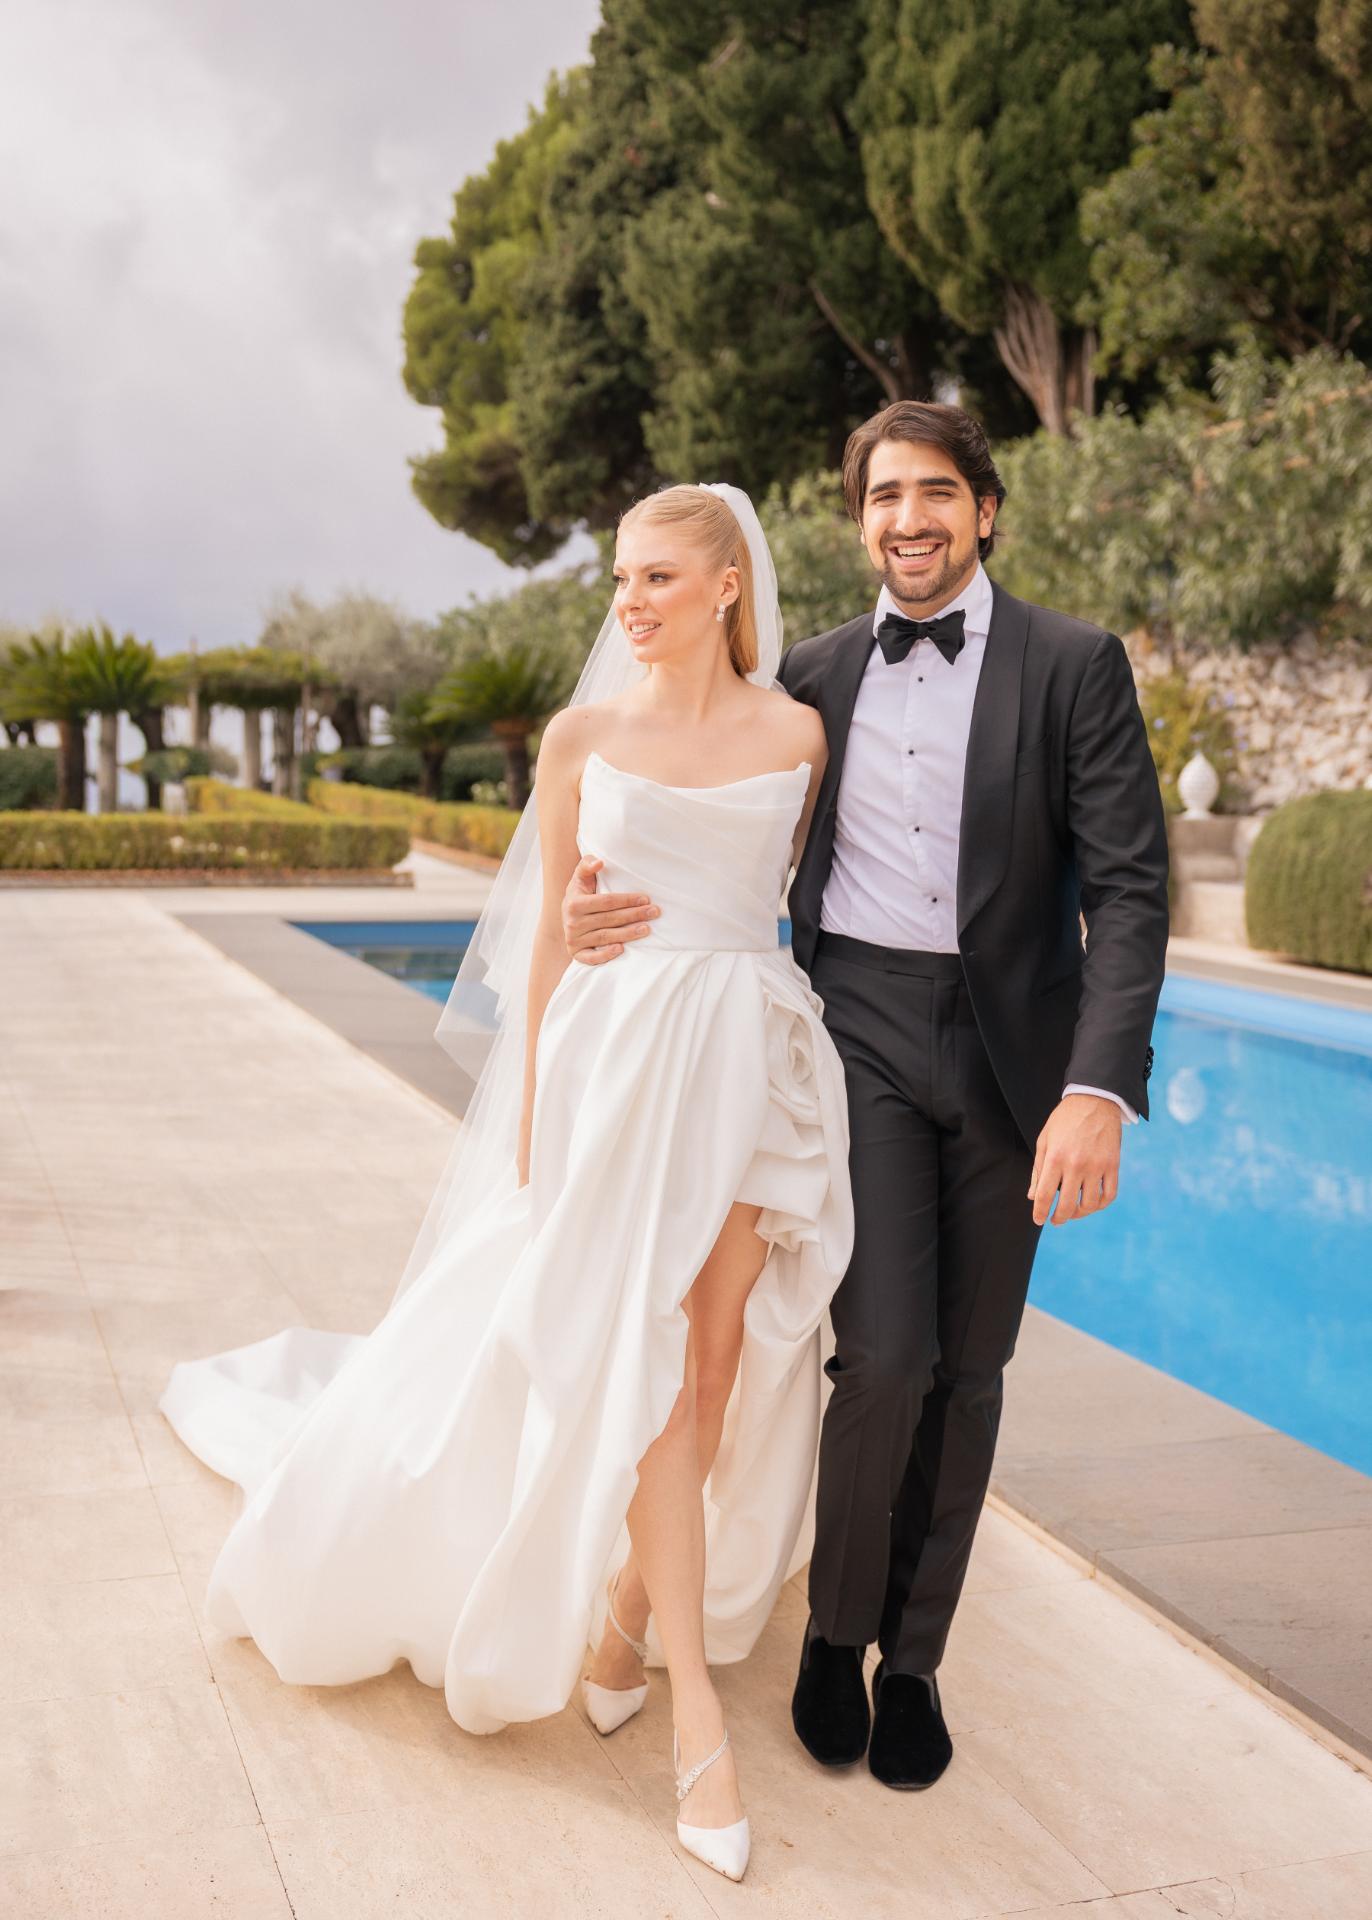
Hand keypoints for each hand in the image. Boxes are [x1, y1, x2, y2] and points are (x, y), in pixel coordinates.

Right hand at [562, 855, 658, 964]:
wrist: (566, 916)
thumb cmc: (579, 893)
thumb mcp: (580, 877)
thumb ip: (587, 865)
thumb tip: (599, 862)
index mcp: (574, 903)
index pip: (606, 902)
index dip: (627, 900)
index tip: (645, 898)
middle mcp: (572, 923)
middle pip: (609, 919)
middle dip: (634, 915)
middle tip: (654, 912)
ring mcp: (574, 939)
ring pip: (604, 937)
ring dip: (627, 934)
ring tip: (646, 929)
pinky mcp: (576, 953)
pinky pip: (590, 958)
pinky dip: (605, 955)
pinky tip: (621, 949)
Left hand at [1028, 1094, 1121, 1226]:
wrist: (1095, 1100)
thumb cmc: (1064, 1120)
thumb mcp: (1044, 1140)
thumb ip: (1037, 1169)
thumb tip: (1032, 1196)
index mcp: (1055, 1158)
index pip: (1044, 1195)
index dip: (1039, 1212)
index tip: (1039, 1220)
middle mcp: (1076, 1165)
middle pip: (1066, 1205)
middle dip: (1058, 1218)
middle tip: (1055, 1220)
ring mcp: (1096, 1166)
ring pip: (1089, 1204)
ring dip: (1079, 1214)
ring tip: (1073, 1213)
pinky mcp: (1113, 1165)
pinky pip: (1109, 1194)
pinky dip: (1101, 1205)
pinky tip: (1092, 1204)